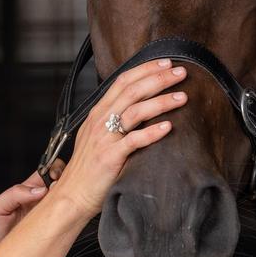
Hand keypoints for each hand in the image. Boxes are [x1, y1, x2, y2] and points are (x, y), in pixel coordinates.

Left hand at [0, 166, 59, 256]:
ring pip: (62, 205)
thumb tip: (39, 189)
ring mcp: (44, 221)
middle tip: (61, 189)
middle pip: (57, 187)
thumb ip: (14, 194)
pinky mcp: (50, 236)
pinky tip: (64, 217)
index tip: (55, 174)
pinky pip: (62, 224)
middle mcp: (36, 205)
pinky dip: (67, 218)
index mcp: (23, 194)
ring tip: (63, 202)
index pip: (43, 174)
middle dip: (64, 182)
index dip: (53, 169)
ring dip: (67, 201)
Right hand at [49, 58, 187, 219]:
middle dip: (158, 78)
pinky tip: (168, 127)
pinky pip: (133, 140)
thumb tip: (140, 107)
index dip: (145, 69)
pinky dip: (151, 132)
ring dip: (160, 101)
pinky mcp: (110, 157)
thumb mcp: (98, 136)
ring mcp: (104, 138)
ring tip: (182, 97)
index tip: (166, 63)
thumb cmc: (89, 168)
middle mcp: (100, 120)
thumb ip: (114, 120)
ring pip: (134, 111)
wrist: (73, 193)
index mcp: (98, 113)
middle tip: (181, 72)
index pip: (122, 81)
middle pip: (131, 91)